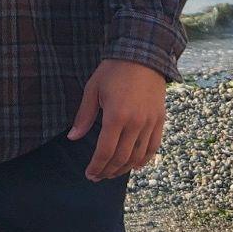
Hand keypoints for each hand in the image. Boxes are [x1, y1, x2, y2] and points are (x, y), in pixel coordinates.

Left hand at [68, 58, 169, 178]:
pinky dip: (143, 160)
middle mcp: (135, 123)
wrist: (143, 55)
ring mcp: (150, 123)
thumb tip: (72, 138)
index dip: (96, 166)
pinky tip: (134, 165)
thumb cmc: (113, 71)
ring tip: (112, 172)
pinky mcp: (160, 120)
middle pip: (121, 158)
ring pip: (137, 157)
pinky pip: (153, 148)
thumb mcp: (93, 89)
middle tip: (98, 176)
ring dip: (124, 169)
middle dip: (107, 171)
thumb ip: (84, 116)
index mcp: (116, 116)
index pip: (105, 151)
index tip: (89, 174)